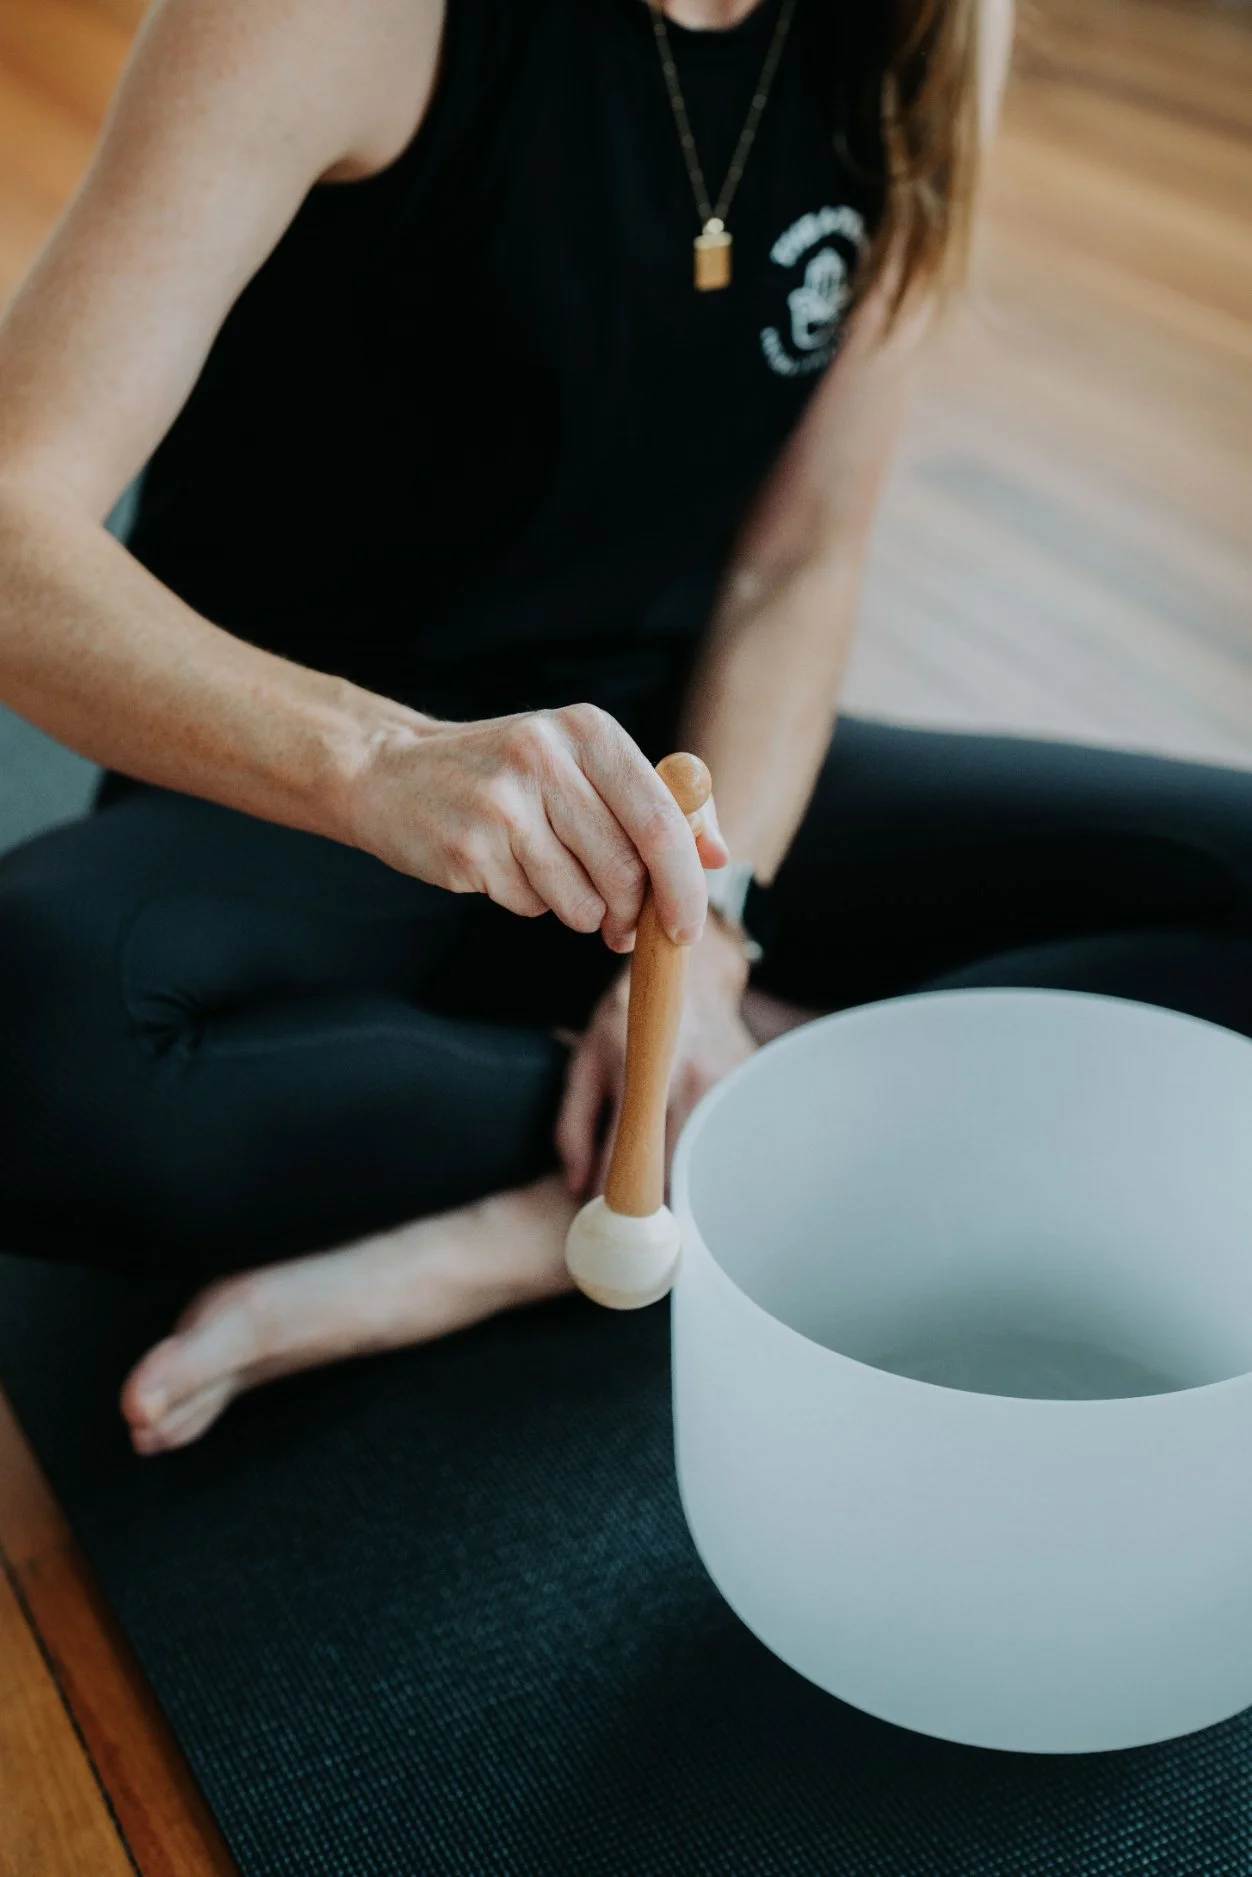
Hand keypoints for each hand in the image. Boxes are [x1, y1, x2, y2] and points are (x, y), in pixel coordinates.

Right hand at [348, 703, 726, 949]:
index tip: (688, 928)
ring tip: (552, 880)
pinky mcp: (470, 846)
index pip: (663, 821)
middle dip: (632, 915)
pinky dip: (530, 903)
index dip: (685, 886)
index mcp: (589, 732)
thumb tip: (718, 854)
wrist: (391, 771)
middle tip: (622, 927)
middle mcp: (547, 757)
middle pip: (627, 871)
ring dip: (580, 912)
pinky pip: (531, 906)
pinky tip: (506, 869)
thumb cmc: (505, 775)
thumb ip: (657, 804)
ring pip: (582, 901)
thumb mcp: (581, 766)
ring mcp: (504, 803)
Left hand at [556, 918, 755, 1199]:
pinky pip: (731, 1141)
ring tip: (674, 1209)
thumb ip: (573, 1123)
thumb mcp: (587, 1059)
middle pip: (676, 1169)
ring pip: (708, 1163)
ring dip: (689, 1190)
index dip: (619, 1199)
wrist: (694, 974)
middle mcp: (688, 1080)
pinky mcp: (750, 1086)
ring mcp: (726, 1083)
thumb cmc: (629, 1018)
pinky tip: (703, 1172)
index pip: (629, 1156)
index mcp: (639, 1072)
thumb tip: (574, 1185)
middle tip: (644, 1232)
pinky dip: (715, 1163)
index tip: (612, 1227)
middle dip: (658, 1207)